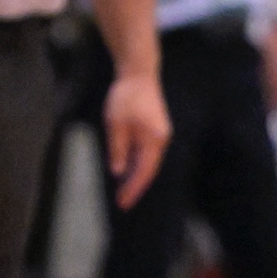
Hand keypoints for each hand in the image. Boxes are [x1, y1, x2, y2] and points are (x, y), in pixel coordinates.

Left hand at [103, 72, 170, 207]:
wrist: (139, 74)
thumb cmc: (126, 96)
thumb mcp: (115, 124)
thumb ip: (117, 149)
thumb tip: (118, 172)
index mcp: (154, 141)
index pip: (143, 172)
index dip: (133, 189)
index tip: (123, 203)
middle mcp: (161, 141)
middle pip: (148, 170)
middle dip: (135, 186)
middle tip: (122, 202)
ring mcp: (159, 136)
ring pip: (147, 162)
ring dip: (135, 176)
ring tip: (123, 190)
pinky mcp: (154, 130)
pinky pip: (146, 153)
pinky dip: (137, 163)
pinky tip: (127, 170)